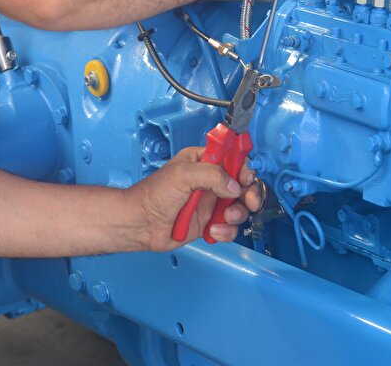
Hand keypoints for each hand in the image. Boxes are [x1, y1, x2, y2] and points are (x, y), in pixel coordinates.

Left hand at [126, 147, 265, 250]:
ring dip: (237, 214)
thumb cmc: (152, 195)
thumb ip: (212, 175)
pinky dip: (226, 231)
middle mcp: (209, 181)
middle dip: (250, 193)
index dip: (243, 168)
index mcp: (202, 161)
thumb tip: (234, 185)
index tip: (245, 178)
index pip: (232, 158)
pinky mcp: (209, 223)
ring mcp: (210, 203)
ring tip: (224, 217)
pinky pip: (229, 227)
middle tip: (250, 201)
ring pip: (239, 207)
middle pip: (242, 185)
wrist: (141, 224)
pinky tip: (213, 231)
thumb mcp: (183, 175)